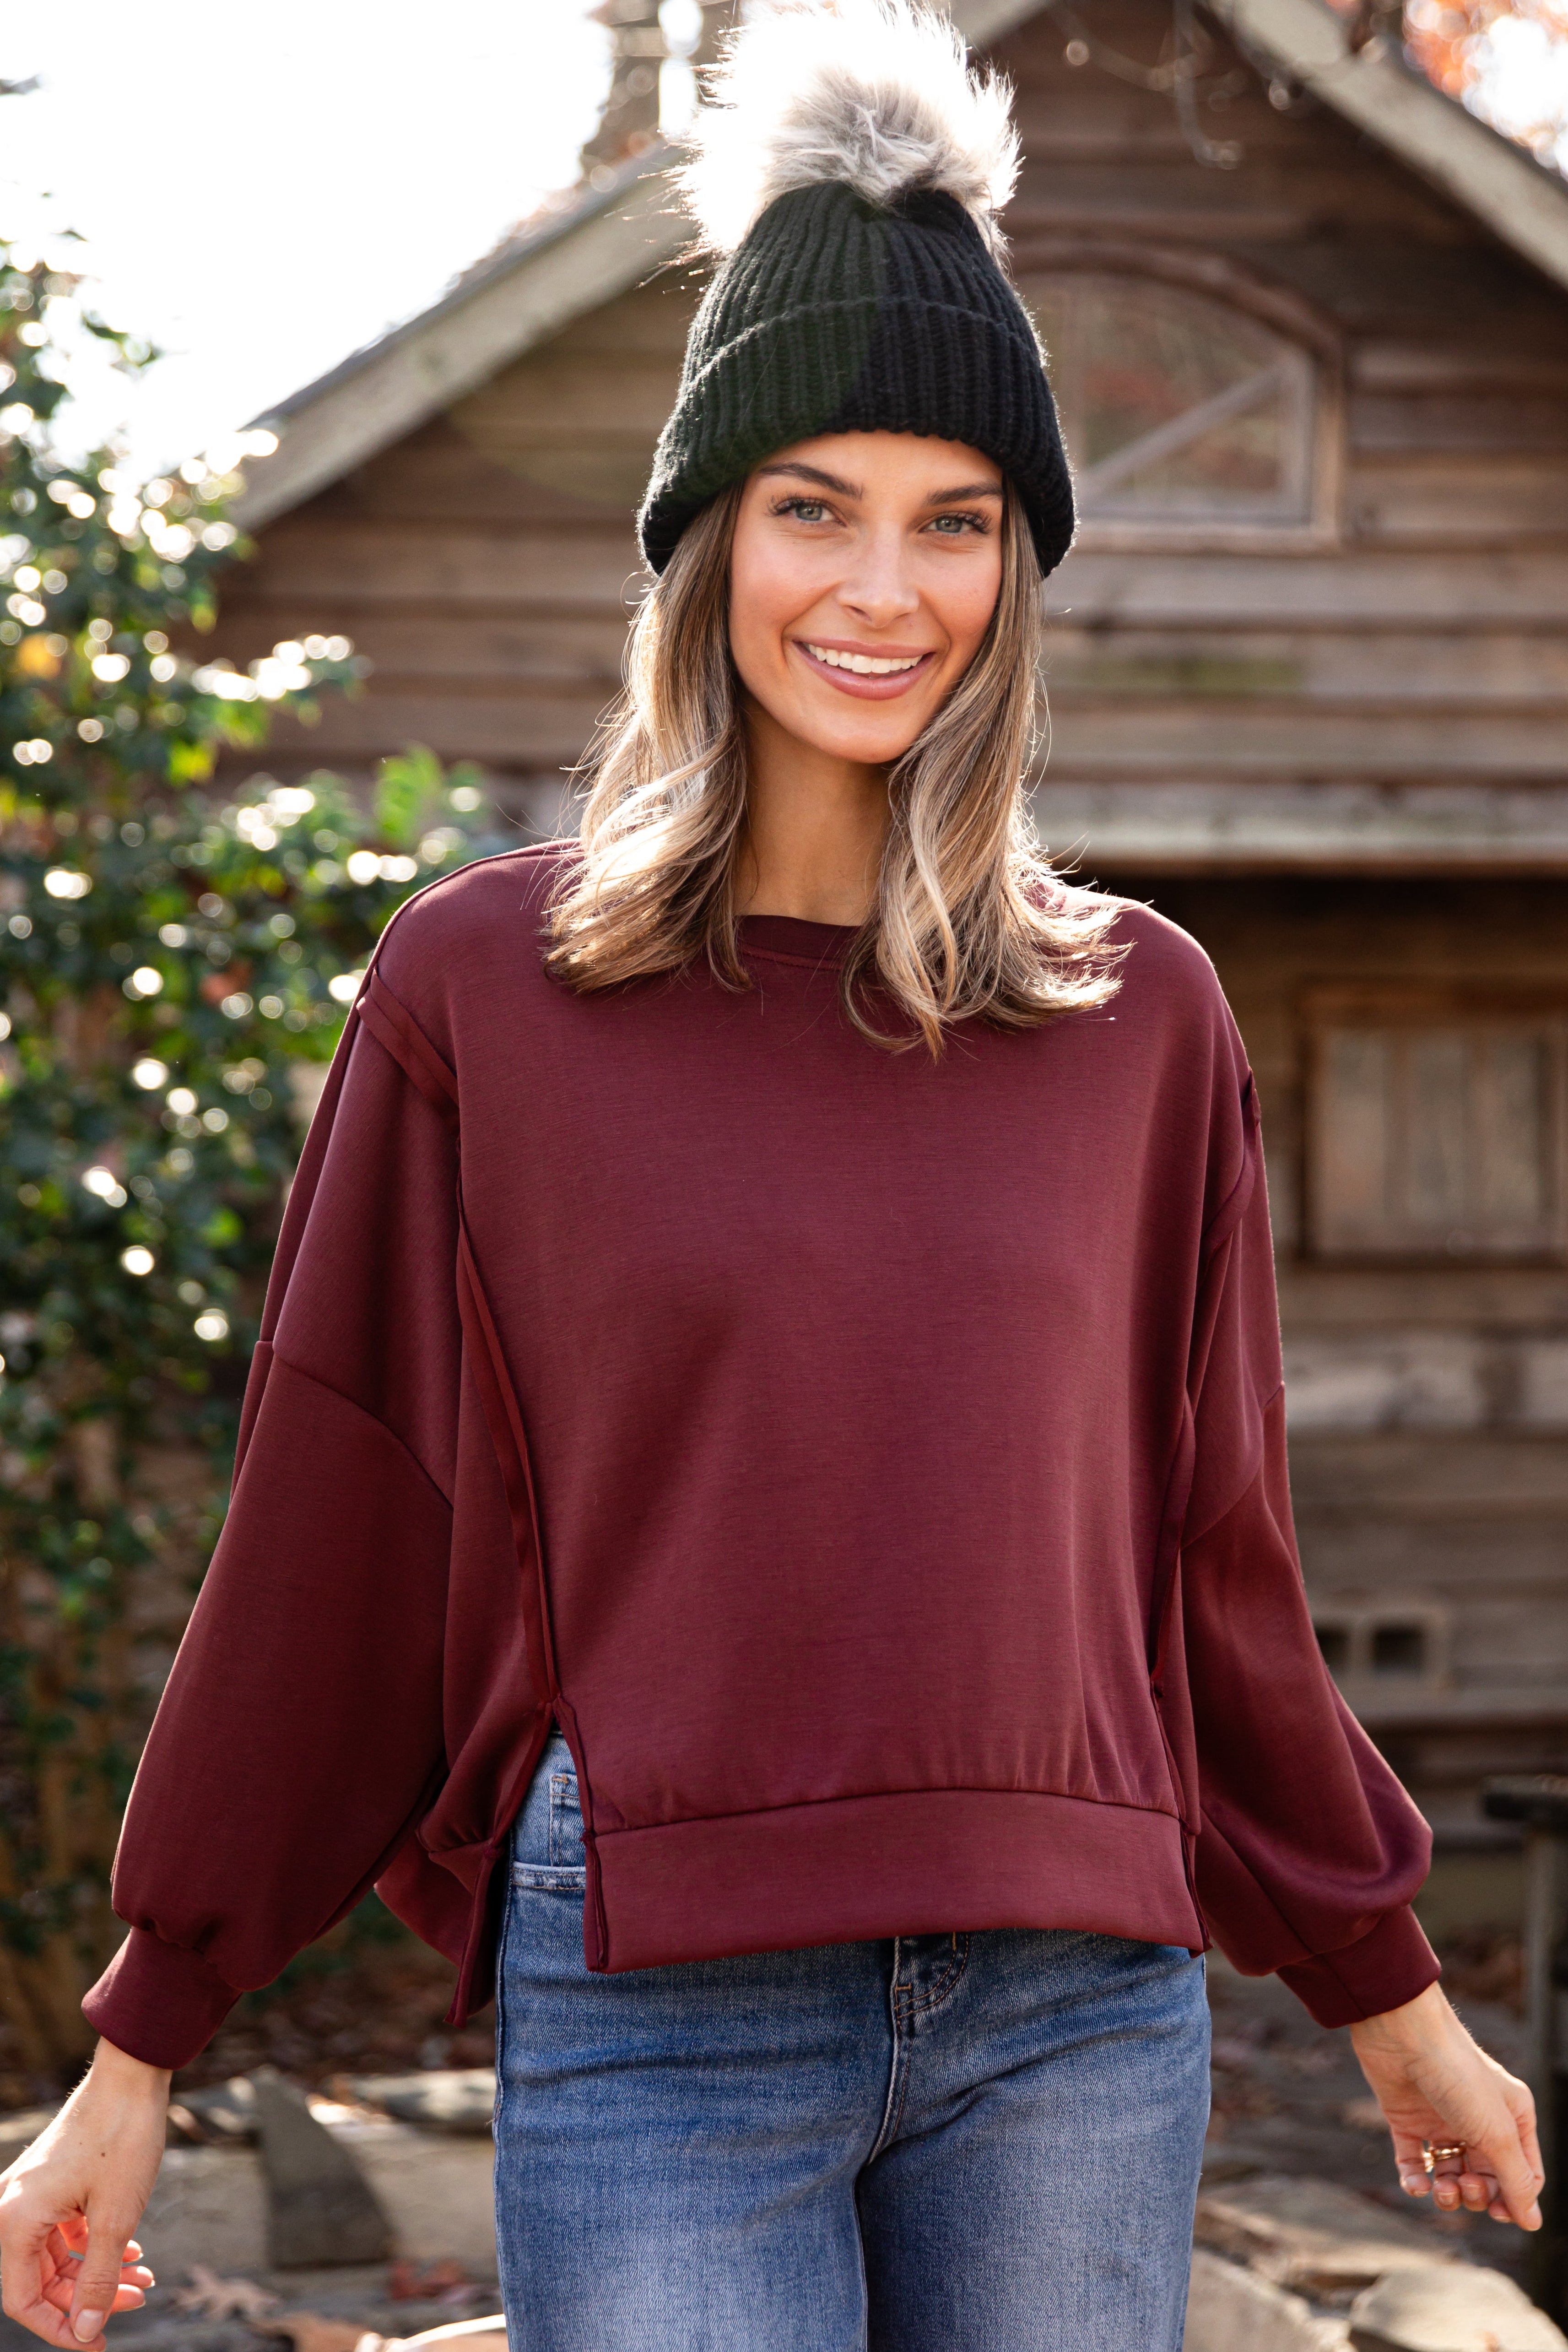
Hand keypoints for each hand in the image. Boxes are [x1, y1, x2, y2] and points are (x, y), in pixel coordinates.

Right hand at [0, 2038, 168, 2348]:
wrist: (133, 2073)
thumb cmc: (122, 2138)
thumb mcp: (116, 2217)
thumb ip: (97, 2280)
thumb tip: (86, 2333)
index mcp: (15, 2220)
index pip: (25, 2301)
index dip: (61, 2330)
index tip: (99, 2344)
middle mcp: (14, 2208)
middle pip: (43, 2280)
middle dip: (90, 2297)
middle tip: (138, 2299)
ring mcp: (33, 2193)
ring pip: (59, 2256)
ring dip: (99, 2270)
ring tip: (144, 2278)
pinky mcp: (53, 2182)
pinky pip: (67, 2231)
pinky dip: (98, 2244)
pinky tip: (133, 2250)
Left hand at [1350, 1981, 1542, 2229]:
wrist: (1403, 2033)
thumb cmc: (1458, 2076)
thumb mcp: (1496, 2133)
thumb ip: (1515, 2180)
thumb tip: (1532, 2222)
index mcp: (1512, 2117)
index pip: (1523, 2174)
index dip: (1512, 2199)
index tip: (1496, 2212)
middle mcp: (1479, 2119)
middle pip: (1486, 2177)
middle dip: (1477, 2193)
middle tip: (1465, 2185)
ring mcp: (1442, 2119)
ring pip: (1451, 2173)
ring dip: (1448, 2192)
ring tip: (1441, 2189)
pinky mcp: (1407, 2118)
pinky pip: (1414, 2161)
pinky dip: (1415, 2180)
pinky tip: (1417, 2185)